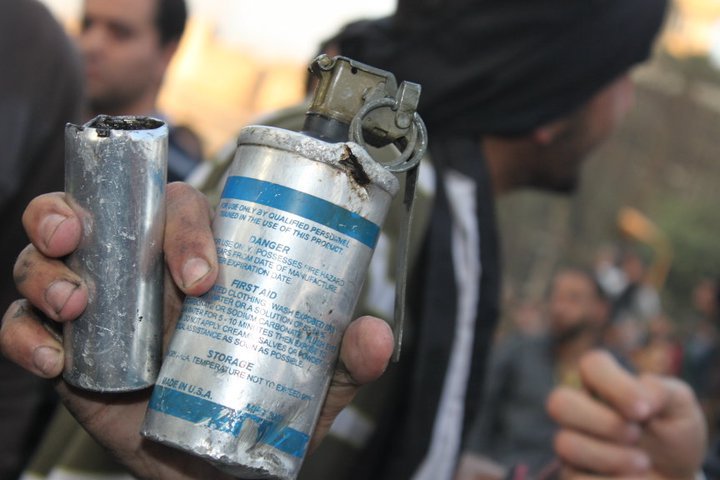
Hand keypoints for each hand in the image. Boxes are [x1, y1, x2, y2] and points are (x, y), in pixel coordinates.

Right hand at [0, 183, 393, 479]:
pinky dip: (22, 335)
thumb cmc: (261, 405)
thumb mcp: (310, 381)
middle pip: (96, 212)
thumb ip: (345, 357)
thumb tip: (377, 336)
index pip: (181, 212)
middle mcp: (142, 273)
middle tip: (85, 238)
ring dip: (45, 268)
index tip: (204, 280)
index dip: (186, 229)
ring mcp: (99, 308)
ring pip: (47, 258)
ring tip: (73, 304)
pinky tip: (52, 360)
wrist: (216, 467)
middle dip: (76, 212)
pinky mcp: (68, 351)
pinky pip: (21, 327)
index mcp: (199, 262)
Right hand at [546, 350, 706, 479]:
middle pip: (558, 402)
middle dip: (602, 422)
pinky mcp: (573, 473)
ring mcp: (573, 441)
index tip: (644, 410)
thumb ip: (662, 390)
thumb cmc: (673, 435)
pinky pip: (575, 477)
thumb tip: (642, 397)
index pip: (591, 364)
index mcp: (603, 383)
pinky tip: (633, 479)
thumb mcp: (680, 407)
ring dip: (611, 457)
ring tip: (643, 463)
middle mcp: (580, 409)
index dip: (615, 385)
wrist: (674, 477)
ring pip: (566, 443)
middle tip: (635, 435)